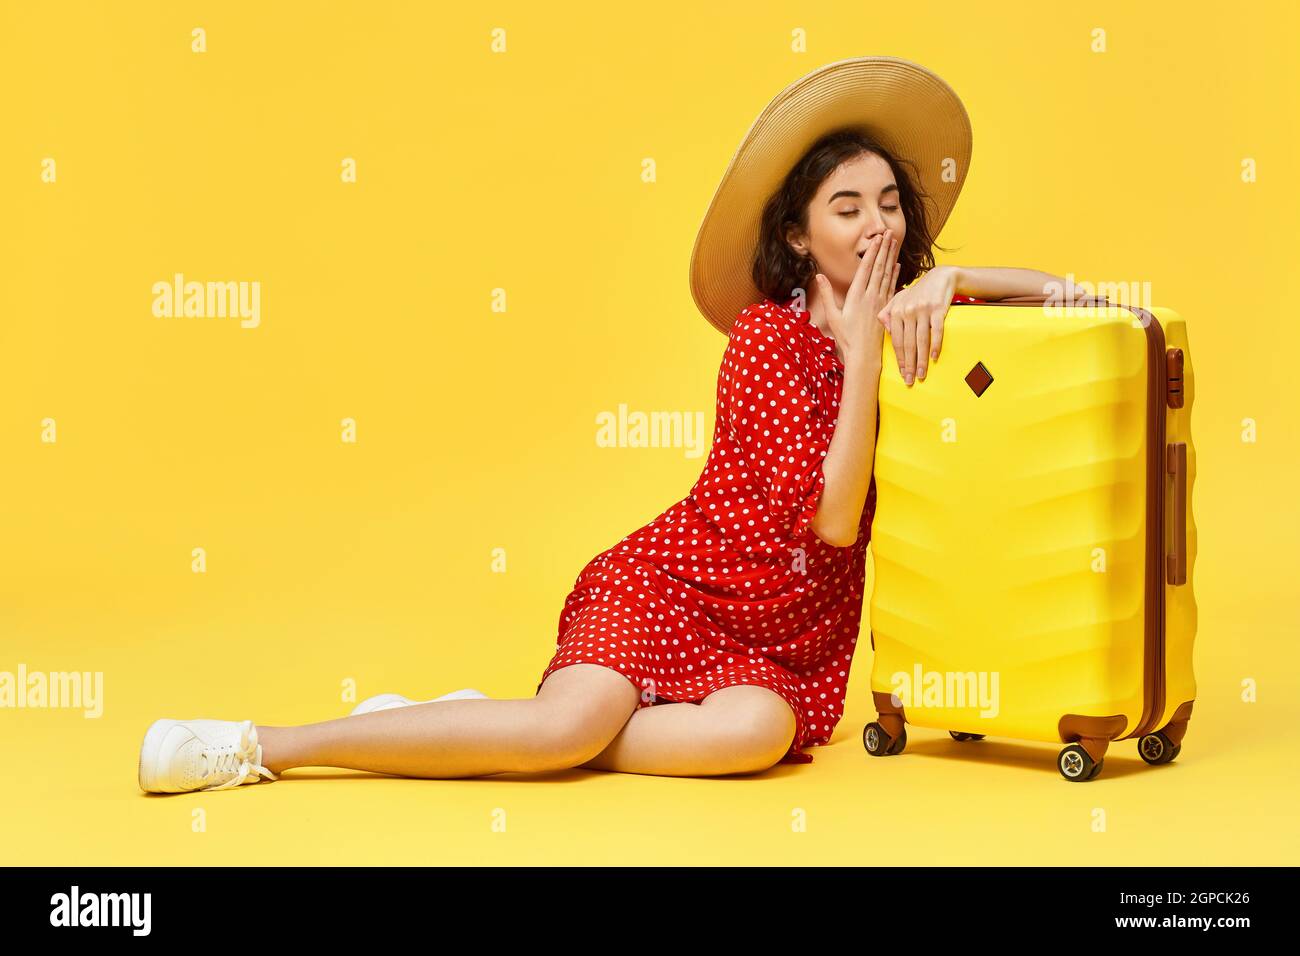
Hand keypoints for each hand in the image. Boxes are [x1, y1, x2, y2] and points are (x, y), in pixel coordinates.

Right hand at [815, 233, 899, 362]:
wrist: (864, 355)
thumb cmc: (846, 337)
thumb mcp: (832, 316)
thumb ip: (826, 294)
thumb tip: (818, 275)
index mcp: (856, 296)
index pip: (865, 269)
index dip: (871, 252)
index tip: (876, 238)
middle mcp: (870, 296)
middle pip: (879, 267)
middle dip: (883, 248)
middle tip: (888, 232)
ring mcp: (880, 301)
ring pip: (887, 274)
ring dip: (891, 256)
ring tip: (894, 242)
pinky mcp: (886, 307)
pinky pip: (893, 286)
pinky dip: (895, 274)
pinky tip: (898, 264)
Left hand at [876, 264, 958, 384]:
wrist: (940, 277)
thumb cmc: (918, 293)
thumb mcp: (899, 300)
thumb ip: (888, 314)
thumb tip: (885, 330)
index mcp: (895, 312)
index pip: (896, 341)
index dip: (899, 359)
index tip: (902, 374)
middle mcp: (907, 311)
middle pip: (907, 344)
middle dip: (909, 365)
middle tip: (910, 381)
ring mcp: (922, 310)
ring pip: (921, 340)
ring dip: (922, 360)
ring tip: (922, 374)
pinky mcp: (938, 309)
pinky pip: (936, 331)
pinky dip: (935, 345)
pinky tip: (934, 358)